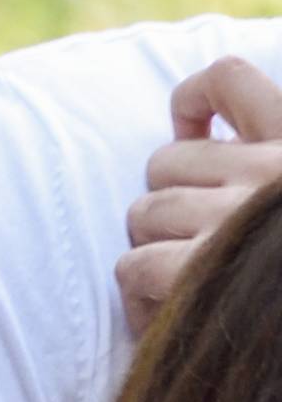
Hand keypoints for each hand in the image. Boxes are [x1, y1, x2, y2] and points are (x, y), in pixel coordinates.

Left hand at [117, 54, 281, 334]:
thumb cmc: (279, 297)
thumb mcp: (281, 205)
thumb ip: (265, 175)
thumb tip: (209, 153)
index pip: (227, 78)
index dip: (193, 103)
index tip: (195, 138)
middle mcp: (268, 172)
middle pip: (165, 162)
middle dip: (167, 204)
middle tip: (190, 251)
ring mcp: (236, 219)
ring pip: (143, 214)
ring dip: (149, 252)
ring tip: (176, 294)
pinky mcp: (205, 273)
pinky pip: (134, 268)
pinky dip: (140, 300)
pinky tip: (167, 323)